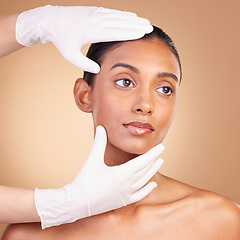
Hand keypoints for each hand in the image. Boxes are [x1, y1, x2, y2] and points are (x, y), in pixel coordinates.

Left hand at [16, 5, 152, 72]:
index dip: (130, 32)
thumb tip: (99, 69)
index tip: (142, 33)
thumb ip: (85, 64)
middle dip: (136, 24)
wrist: (51, 20)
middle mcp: (96, 21)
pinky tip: (130, 15)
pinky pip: (112, 12)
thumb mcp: (70, 55)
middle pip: (120, 22)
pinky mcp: (94, 10)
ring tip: (144, 21)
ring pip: (118, 16)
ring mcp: (95, 14)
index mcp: (92, 32)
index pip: (116, 32)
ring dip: (132, 18)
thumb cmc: (61, 39)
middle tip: (150, 27)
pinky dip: (123, 14)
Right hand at [35, 126, 163, 228]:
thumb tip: (101, 127)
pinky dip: (147, 189)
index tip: (161, 147)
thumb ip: (99, 142)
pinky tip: (153, 184)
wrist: (77, 203)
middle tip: (160, 152)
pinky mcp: (123, 201)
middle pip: (145, 170)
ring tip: (159, 163)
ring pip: (144, 180)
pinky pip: (140, 195)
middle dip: (154, 160)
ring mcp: (126, 194)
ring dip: (152, 171)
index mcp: (122, 173)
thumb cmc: (84, 180)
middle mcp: (127, 184)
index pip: (143, 161)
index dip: (153, 153)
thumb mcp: (93, 159)